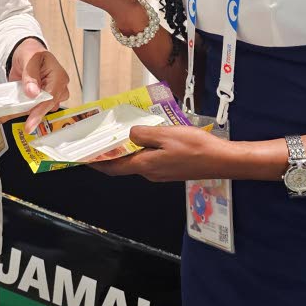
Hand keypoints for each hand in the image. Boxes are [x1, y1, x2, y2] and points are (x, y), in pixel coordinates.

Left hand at [0, 40, 70, 131]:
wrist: (26, 54)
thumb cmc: (31, 53)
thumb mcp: (30, 59)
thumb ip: (31, 75)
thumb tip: (33, 92)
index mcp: (59, 77)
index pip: (51, 98)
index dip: (40, 111)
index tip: (30, 123)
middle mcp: (57, 89)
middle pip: (45, 107)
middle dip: (28, 116)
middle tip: (7, 120)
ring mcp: (49, 96)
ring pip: (38, 111)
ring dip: (22, 114)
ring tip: (2, 116)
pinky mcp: (40, 100)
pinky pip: (31, 109)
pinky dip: (19, 112)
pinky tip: (6, 114)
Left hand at [91, 125, 235, 181]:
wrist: (221, 161)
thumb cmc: (196, 148)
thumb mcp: (166, 134)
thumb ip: (143, 134)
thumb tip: (129, 135)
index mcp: (146, 165)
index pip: (113, 167)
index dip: (96, 163)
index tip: (83, 157)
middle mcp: (150, 172)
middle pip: (124, 164)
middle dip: (111, 154)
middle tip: (102, 139)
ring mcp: (161, 173)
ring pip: (138, 160)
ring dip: (128, 150)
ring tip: (123, 133)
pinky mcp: (170, 169)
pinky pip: (150, 159)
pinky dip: (143, 149)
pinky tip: (147, 137)